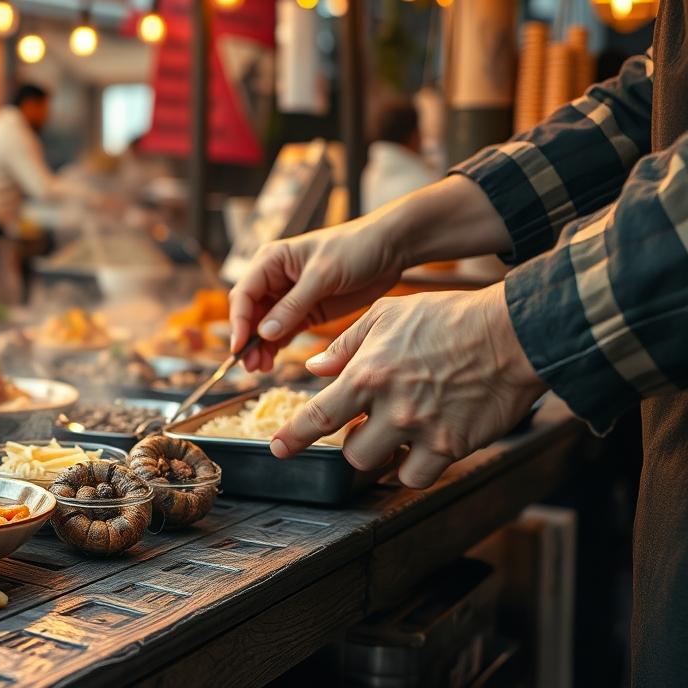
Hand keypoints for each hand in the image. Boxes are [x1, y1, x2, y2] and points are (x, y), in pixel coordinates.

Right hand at [229, 215, 406, 370]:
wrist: (389, 249)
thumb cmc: (354, 248)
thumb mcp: (323, 275)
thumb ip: (293, 305)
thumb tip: (265, 333)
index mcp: (271, 261)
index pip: (244, 294)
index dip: (239, 322)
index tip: (240, 347)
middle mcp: (275, 279)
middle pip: (250, 314)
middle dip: (248, 339)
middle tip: (251, 365)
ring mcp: (290, 297)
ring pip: (264, 327)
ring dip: (260, 347)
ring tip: (261, 368)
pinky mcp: (306, 311)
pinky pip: (283, 332)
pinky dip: (276, 347)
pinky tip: (273, 361)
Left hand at [271, 284, 547, 488]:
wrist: (512, 333)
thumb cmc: (449, 318)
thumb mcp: (388, 316)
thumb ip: (347, 345)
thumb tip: (316, 367)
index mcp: (368, 374)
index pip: (319, 416)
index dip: (294, 437)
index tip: (279, 449)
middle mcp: (391, 407)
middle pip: (351, 451)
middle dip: (355, 441)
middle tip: (371, 423)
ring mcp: (422, 430)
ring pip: (380, 465)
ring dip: (383, 454)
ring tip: (398, 432)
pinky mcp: (453, 446)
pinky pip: (419, 476)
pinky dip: (416, 467)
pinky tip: (424, 445)